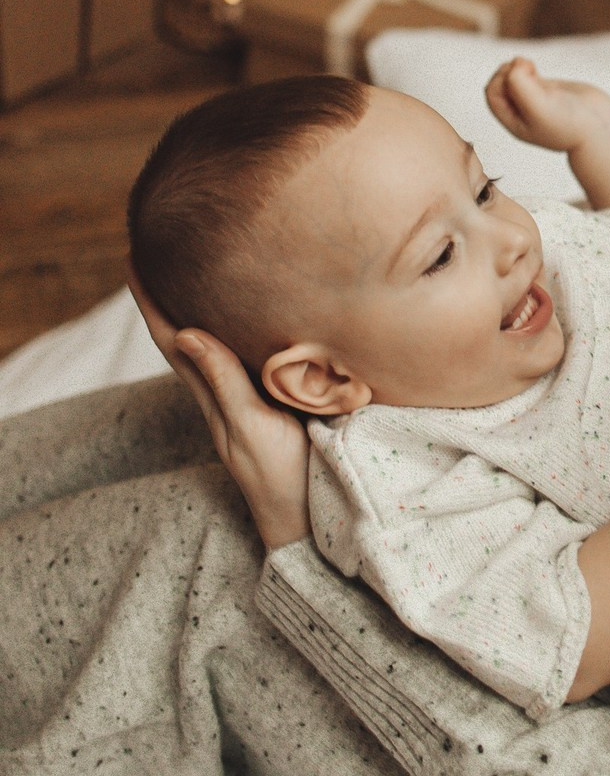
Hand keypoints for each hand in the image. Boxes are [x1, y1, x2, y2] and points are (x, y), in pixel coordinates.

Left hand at [128, 266, 310, 550]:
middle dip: (171, 294)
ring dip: (200, 310)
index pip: (173, 337)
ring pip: (214, 346)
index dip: (152, 299)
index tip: (135, 258)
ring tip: (196, 275)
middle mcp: (224, 394)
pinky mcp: (271, 406)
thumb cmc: (282, 478)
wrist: (307, 523)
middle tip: (161, 253)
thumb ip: (224, 382)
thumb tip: (185, 332)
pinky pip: (244, 358)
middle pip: (187, 334)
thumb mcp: (252, 428)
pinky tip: (249, 324)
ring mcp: (246, 402)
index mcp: (214, 394)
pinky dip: (236, 332)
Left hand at [486, 57, 609, 153]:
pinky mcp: (549, 90)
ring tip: (531, 67)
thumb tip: (515, 64)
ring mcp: (535, 100)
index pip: (493, 95)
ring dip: (517, 67)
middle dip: (509, 70)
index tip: (521, 75)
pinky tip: (534, 67)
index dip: (500, 78)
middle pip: (501, 84)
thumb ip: (519, 85)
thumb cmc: (569, 123)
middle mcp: (522, 112)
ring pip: (513, 77)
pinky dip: (526, 67)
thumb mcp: (538, 107)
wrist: (599, 128)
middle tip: (528, 67)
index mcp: (514, 122)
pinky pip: (527, 75)